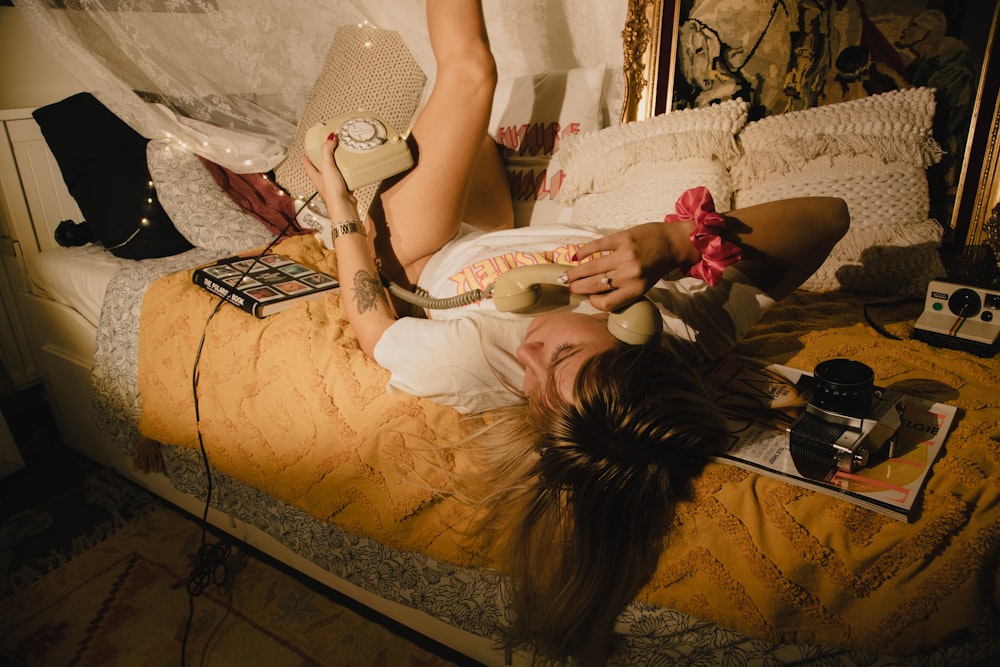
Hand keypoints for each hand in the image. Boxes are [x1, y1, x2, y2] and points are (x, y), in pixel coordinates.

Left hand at [302, 135, 359, 220]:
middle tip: (329, 149)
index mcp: (315, 176)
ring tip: (342, 155)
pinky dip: (348, 172)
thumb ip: (327, 151)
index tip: (309, 149)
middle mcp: (323, 181)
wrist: (344, 207)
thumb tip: (329, 137)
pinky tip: (353, 168)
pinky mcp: (343, 188)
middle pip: (321, 167)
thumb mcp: (327, 167)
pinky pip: (345, 178)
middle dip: (324, 158)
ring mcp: (333, 185)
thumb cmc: (332, 191)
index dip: (307, 156)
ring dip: (337, 164)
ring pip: (334, 172)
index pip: (307, 164)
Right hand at [563, 221, 697, 310]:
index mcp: (636, 289)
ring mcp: (625, 255)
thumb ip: (624, 289)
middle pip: (595, 285)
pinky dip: (584, 251)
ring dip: (575, 273)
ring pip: (592, 268)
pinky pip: (597, 246)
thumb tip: (596, 292)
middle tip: (569, 286)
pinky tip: (576, 256)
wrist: (674, 242)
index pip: (606, 303)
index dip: (593, 302)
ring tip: (566, 275)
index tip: (588, 298)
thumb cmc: (658, 265)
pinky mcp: (622, 238)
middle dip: (578, 287)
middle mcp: (630, 274)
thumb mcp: (644, 283)